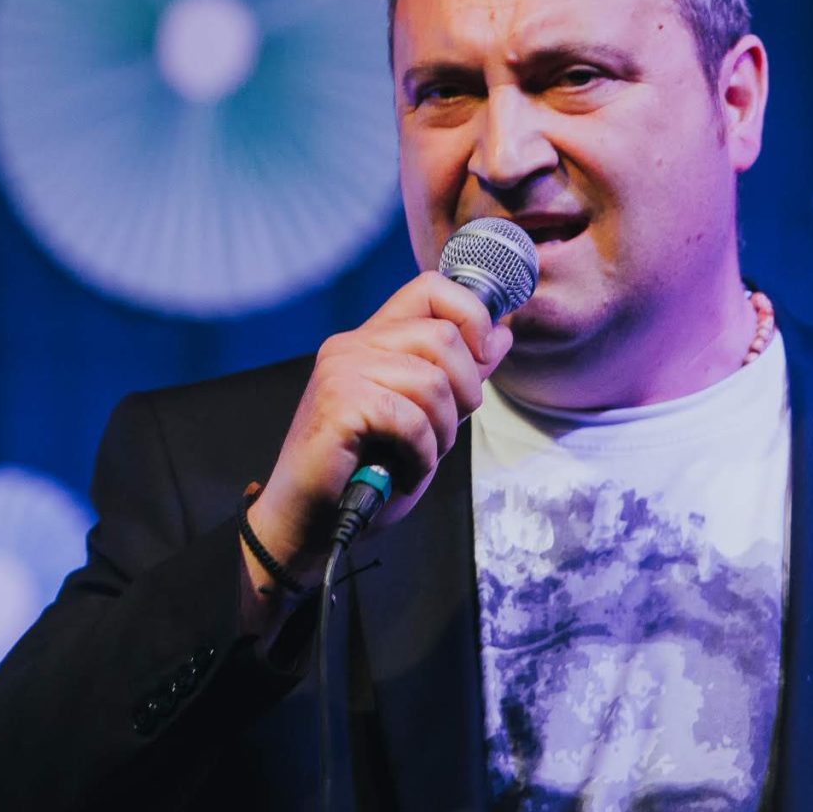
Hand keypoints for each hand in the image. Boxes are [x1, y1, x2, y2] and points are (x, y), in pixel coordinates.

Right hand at [240, 272, 512, 614]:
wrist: (310, 523)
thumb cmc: (364, 475)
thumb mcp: (428, 419)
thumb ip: (459, 376)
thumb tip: (502, 335)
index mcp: (372, 341)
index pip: (431, 288)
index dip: (471, 314)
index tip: (484, 357)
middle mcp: (353, 346)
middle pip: (443, 336)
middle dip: (465, 392)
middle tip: (443, 434)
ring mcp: (341, 371)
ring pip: (432, 380)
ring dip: (442, 432)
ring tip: (419, 457)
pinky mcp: (338, 403)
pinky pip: (410, 417)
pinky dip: (421, 454)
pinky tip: (404, 472)